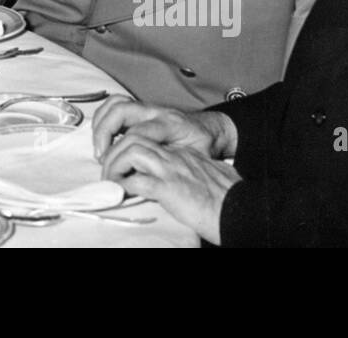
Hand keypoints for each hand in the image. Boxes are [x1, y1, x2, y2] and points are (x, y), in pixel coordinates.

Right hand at [92, 95, 235, 160]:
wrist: (211, 129)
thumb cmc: (203, 145)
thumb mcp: (196, 158)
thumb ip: (175, 164)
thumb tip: (151, 176)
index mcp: (170, 123)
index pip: (136, 132)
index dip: (119, 149)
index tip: (111, 166)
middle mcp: (156, 111)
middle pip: (121, 110)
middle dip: (104, 132)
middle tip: (101, 155)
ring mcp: (148, 107)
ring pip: (116, 103)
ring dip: (101, 123)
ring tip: (99, 146)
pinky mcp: (141, 108)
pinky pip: (117, 104)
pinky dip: (104, 117)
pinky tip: (104, 136)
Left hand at [101, 137, 240, 243]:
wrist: (240, 210)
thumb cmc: (223, 200)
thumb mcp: (202, 176)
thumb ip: (184, 171)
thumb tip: (166, 180)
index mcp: (181, 153)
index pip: (145, 136)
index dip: (126, 145)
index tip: (118, 160)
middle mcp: (175, 156)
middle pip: (134, 138)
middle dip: (114, 151)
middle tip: (107, 170)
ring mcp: (172, 169)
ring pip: (132, 151)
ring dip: (115, 165)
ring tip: (111, 180)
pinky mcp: (171, 188)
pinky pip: (139, 181)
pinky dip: (125, 185)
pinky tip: (123, 193)